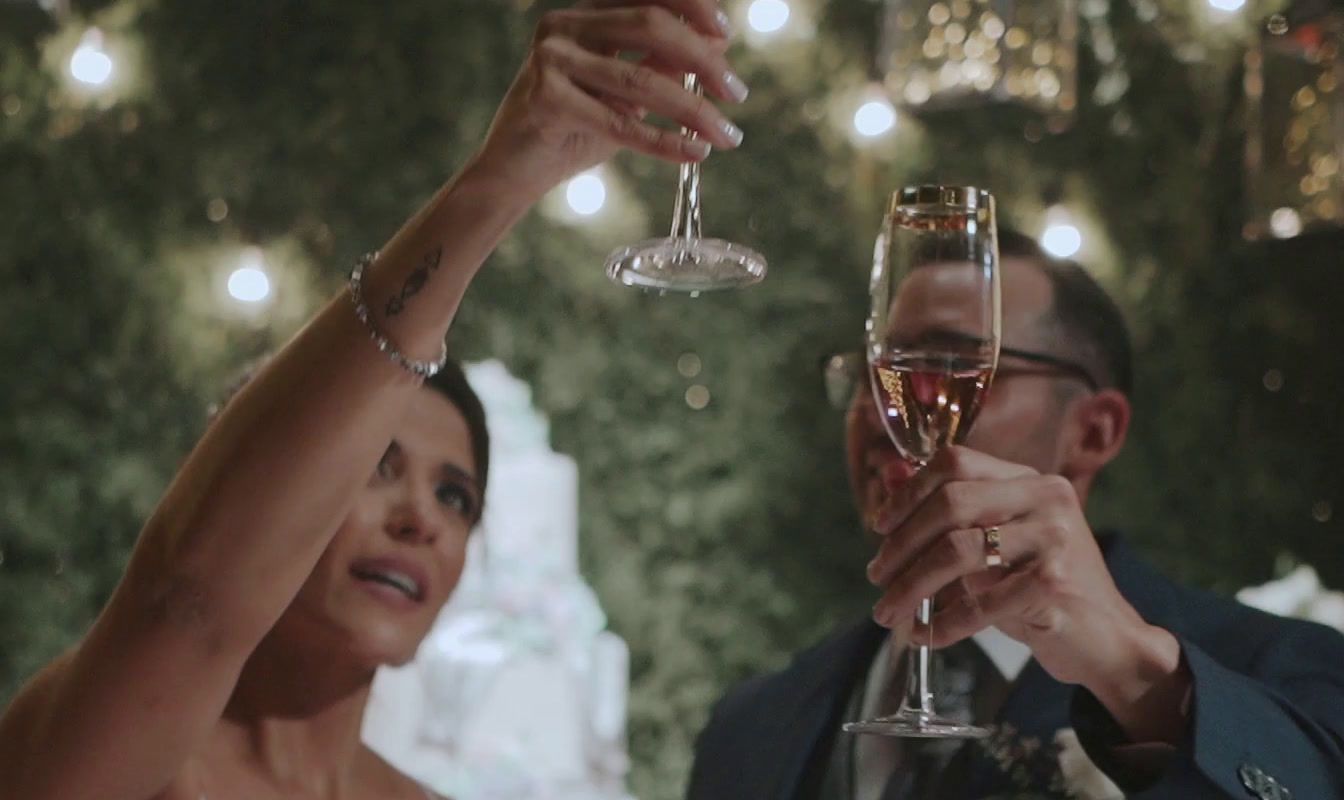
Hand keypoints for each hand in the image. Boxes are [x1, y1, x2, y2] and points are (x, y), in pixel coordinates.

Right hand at [471, 0, 747, 201]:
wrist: (512, 171)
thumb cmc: (572, 129)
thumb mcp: (624, 94)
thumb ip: (660, 67)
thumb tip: (715, 48)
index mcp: (583, 14)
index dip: (691, 5)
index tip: (726, 33)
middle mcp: (563, 26)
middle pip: (650, 26)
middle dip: (704, 59)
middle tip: (737, 92)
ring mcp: (551, 59)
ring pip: (640, 81)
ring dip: (694, 110)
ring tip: (727, 134)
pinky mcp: (546, 99)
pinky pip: (619, 123)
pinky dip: (664, 141)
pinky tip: (695, 152)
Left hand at [865, 446, 1180, 706]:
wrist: (1104, 639)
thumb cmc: (1037, 589)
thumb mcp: (991, 544)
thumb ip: (947, 514)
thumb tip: (886, 475)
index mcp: (1029, 479)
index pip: (955, 461)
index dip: (909, 491)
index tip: (878, 526)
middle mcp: (1046, 498)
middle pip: (950, 504)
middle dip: (901, 544)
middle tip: (875, 577)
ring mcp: (1054, 538)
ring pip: (958, 551)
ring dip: (912, 586)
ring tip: (888, 613)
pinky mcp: (1055, 583)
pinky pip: (981, 601)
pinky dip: (944, 623)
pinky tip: (924, 636)